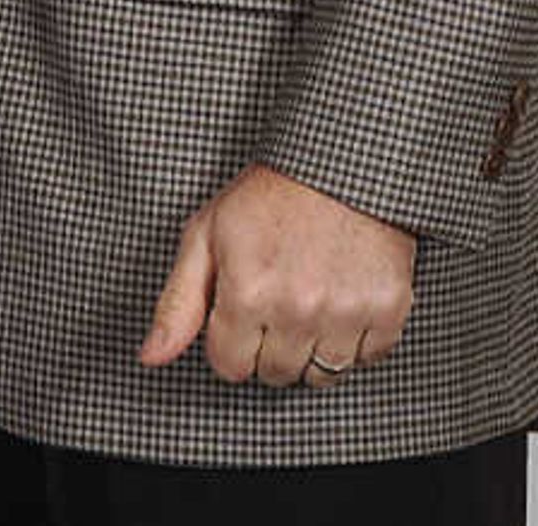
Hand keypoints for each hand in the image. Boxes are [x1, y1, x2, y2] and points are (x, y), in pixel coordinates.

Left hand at [137, 165, 414, 390]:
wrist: (341, 161)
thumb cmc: (267, 196)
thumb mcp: (206, 235)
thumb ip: (176, 303)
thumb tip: (150, 358)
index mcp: (247, 292)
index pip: (229, 367)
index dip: (230, 339)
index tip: (242, 308)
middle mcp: (297, 308)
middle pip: (274, 375)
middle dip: (269, 345)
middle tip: (278, 298)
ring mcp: (346, 311)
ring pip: (320, 376)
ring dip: (312, 348)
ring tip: (311, 300)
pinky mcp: (387, 309)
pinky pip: (367, 360)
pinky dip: (356, 340)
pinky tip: (344, 299)